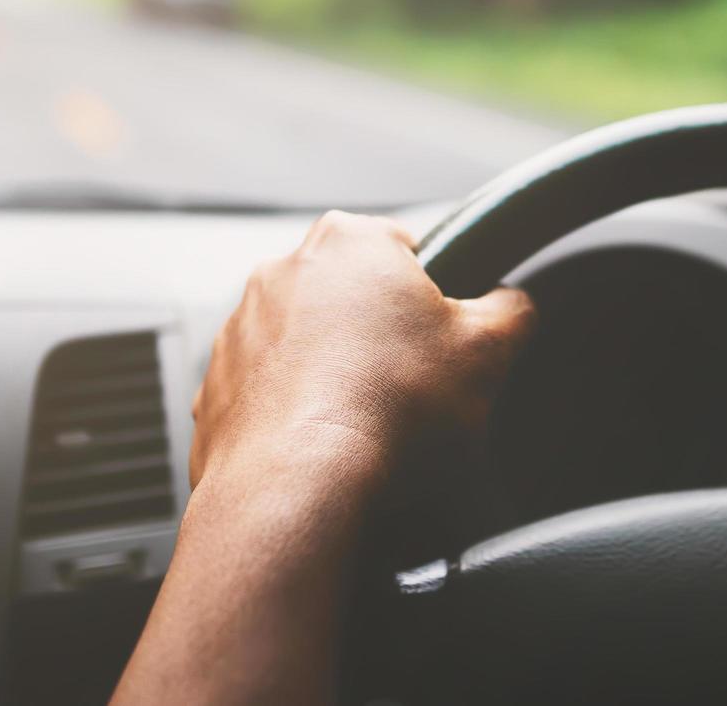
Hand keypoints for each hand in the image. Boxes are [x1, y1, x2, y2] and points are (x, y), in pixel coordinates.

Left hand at [189, 210, 535, 488]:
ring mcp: (240, 328)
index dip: (435, 296)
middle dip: (380, 335)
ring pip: (306, 344)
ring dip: (333, 372)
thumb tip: (511, 306)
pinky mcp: (216, 386)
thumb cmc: (391, 408)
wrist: (299, 485)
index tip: (443, 339)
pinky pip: (269, 392)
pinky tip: (323, 447)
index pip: (407, 248)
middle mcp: (282, 270)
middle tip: (411, 386)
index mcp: (351, 241)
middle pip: (353, 296)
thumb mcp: (487, 350)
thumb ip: (511, 310)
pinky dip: (294, 413)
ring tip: (365, 424)